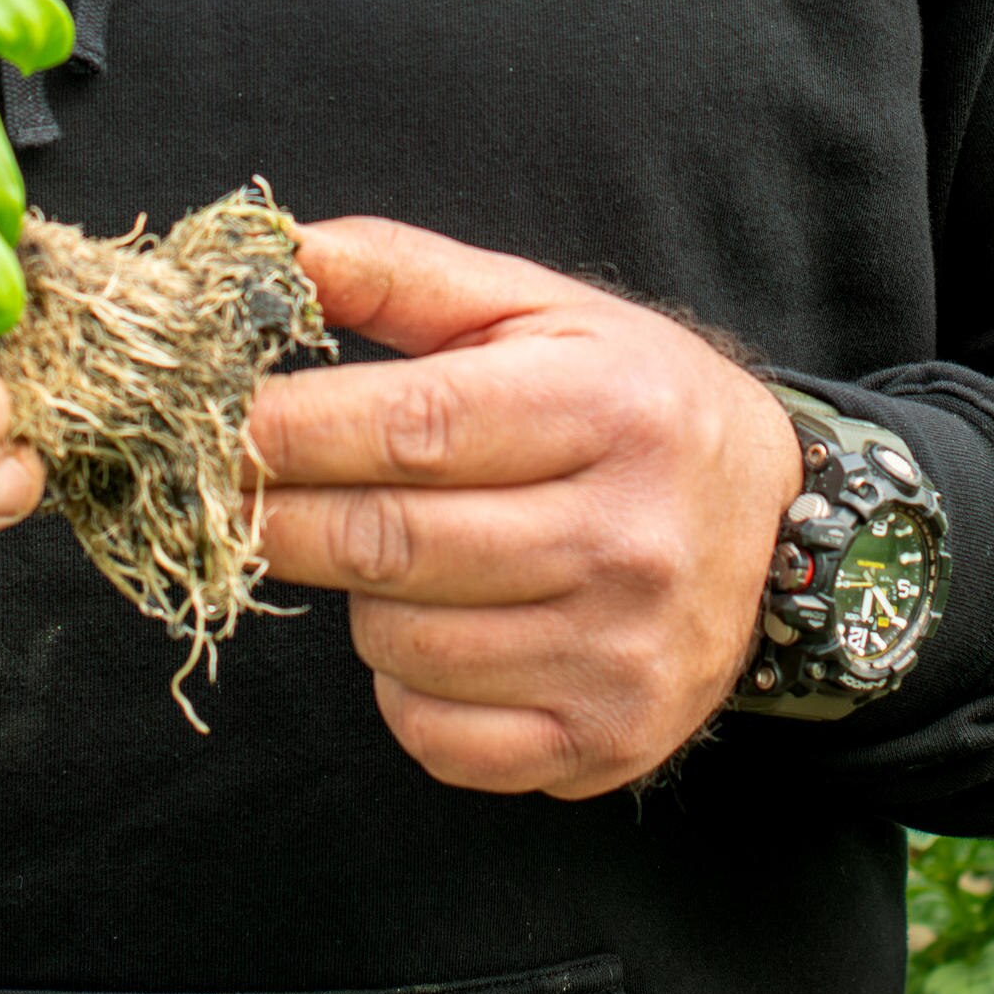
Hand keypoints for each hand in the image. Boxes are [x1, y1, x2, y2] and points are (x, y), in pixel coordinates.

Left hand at [247, 217, 805, 798]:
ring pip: (399, 646)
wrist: (776, 530)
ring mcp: (618, 655)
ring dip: (355, 600)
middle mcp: (626, 538)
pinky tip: (438, 632)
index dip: (293, 430)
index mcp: (610, 410)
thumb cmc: (631, 403)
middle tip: (233, 494)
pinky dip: (402, 689)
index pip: (414, 429)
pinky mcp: (602, 743)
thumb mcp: (539, 311)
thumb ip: (403, 276)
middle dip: (281, 518)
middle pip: (391, 544)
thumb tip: (274, 250)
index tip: (217, 422)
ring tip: (386, 553)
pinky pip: (436, 736)